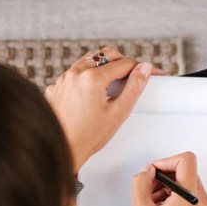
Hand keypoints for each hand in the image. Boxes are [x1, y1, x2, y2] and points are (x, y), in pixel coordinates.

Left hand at [44, 46, 158, 171]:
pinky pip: (73, 74)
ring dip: (103, 67)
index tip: (151, 73)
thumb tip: (144, 69)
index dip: (140, 68)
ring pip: (88, 61)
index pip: (124, 63)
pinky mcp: (55, 88)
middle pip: (105, 55)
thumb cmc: (88, 136)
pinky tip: (92, 92)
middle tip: (134, 76)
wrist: (62, 149)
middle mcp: (75, 73)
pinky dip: (86, 77)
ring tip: (114, 83)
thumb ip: (134, 87)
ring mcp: (63, 79)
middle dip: (122, 62)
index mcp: (92, 78)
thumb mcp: (119, 112)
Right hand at [131, 152, 206, 205]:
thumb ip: (141, 183)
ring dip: (173, 188)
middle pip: (188, 172)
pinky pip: (195, 198)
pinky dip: (180, 198)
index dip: (167, 161)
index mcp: (190, 198)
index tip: (154, 173)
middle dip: (167, 177)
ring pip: (191, 185)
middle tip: (151, 192)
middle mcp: (204, 202)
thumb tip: (148, 171)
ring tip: (157, 205)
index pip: (186, 160)